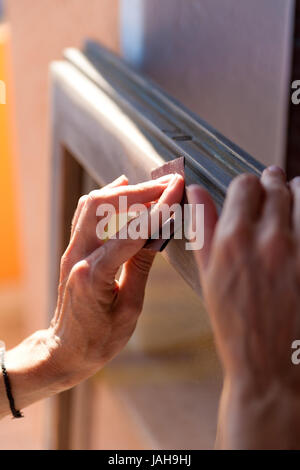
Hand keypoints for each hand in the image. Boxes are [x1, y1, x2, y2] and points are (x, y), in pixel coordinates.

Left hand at [49, 173, 183, 385]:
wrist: (65, 349)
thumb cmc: (99, 339)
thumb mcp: (130, 308)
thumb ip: (141, 267)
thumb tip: (156, 233)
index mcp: (94, 275)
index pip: (130, 231)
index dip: (157, 208)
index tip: (177, 190)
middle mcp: (77, 255)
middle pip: (104, 205)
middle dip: (140, 190)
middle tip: (169, 183)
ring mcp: (72, 249)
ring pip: (92, 203)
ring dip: (124, 191)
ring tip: (153, 187)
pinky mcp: (73, 249)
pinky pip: (87, 212)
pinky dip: (107, 198)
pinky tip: (123, 190)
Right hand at [187, 166, 299, 448]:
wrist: (271, 364)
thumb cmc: (236, 323)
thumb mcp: (209, 274)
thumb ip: (203, 227)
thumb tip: (194, 191)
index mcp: (233, 240)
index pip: (244, 185)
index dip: (246, 185)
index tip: (250, 192)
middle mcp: (268, 239)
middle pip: (276, 185)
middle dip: (272, 184)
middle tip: (273, 188)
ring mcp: (299, 250)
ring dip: (295, 194)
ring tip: (292, 203)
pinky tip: (299, 228)